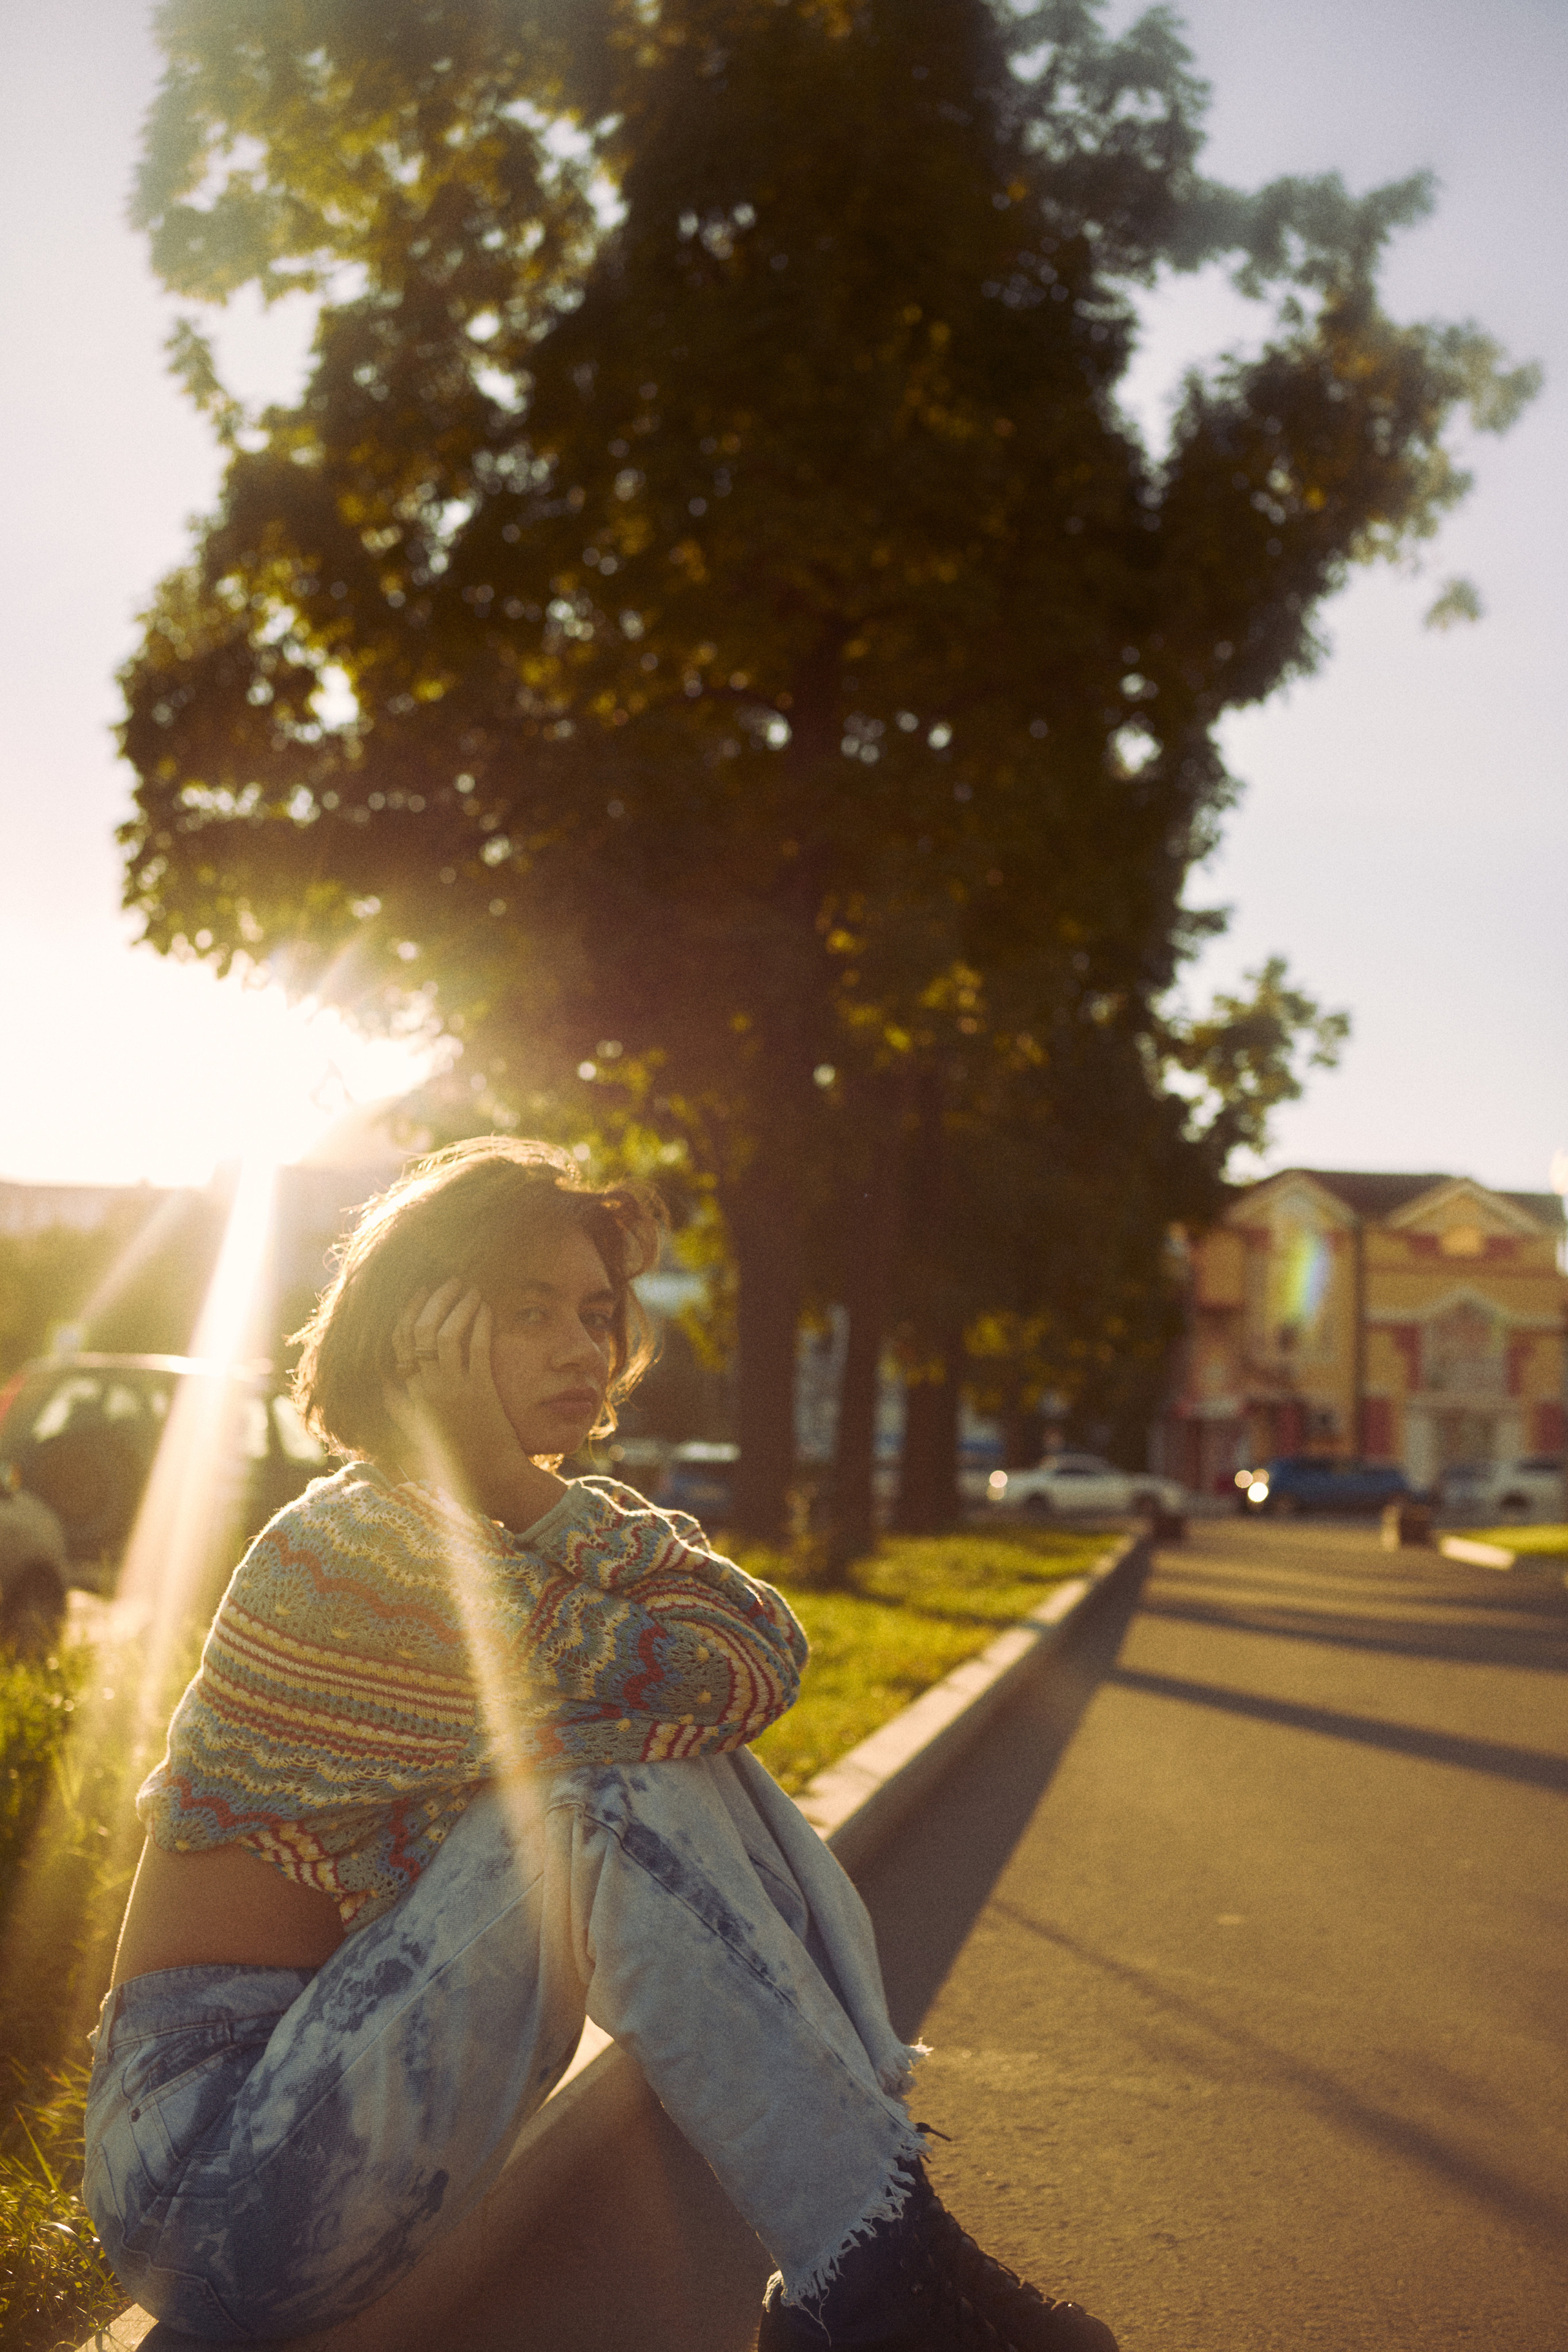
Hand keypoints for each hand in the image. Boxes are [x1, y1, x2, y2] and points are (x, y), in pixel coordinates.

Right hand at [383, 1280, 567, 1529]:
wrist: (490, 1480)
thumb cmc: (456, 1457)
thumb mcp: (415, 1432)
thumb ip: (398, 1405)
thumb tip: (384, 1379)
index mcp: (408, 1397)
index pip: (396, 1344)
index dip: (406, 1313)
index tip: (417, 1292)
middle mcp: (425, 1391)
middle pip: (419, 1332)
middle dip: (432, 1299)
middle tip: (447, 1281)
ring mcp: (452, 1391)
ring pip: (446, 1334)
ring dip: (457, 1304)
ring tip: (469, 1287)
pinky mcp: (480, 1392)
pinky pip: (477, 1347)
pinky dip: (480, 1322)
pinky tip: (486, 1308)